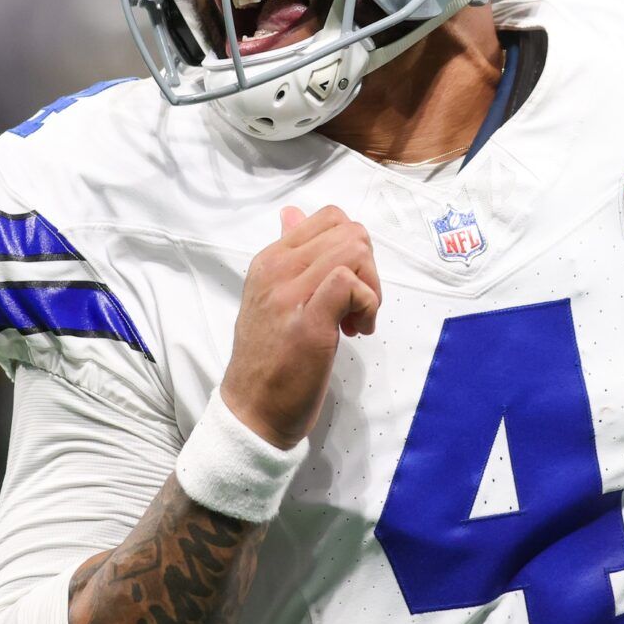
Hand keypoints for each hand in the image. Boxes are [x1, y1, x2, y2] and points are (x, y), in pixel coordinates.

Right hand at [219, 205, 381, 449]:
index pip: (328, 218)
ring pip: (354, 250)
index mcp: (269, 260)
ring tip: (357, 320)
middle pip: (349, 232)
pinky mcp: (309, 321)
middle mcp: (276, 269)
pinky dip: (367, 303)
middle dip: (368, 267)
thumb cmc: (269, 359)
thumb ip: (289, 256)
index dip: (353, 249)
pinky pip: (350, 283)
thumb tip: (293, 213)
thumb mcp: (271, 296)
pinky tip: (357, 329)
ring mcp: (290, 293)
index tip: (349, 285)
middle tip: (358, 306)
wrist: (253, 410)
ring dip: (370, 287)